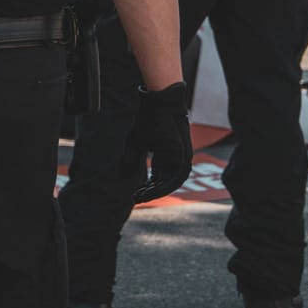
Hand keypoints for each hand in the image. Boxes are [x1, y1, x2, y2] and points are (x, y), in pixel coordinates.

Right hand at [127, 82, 191, 202]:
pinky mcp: (184, 159)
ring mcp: (181, 161)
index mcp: (164, 160)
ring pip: (170, 184)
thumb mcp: (135, 145)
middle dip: (148, 193)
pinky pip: (176, 179)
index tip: (132, 196)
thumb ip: (131, 161)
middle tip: (135, 199)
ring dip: (156, 192)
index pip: (156, 180)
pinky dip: (165, 186)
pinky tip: (151, 190)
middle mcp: (174, 163)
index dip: (144, 189)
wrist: (159, 107)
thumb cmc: (148, 123)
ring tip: (142, 197)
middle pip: (162, 184)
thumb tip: (123, 177)